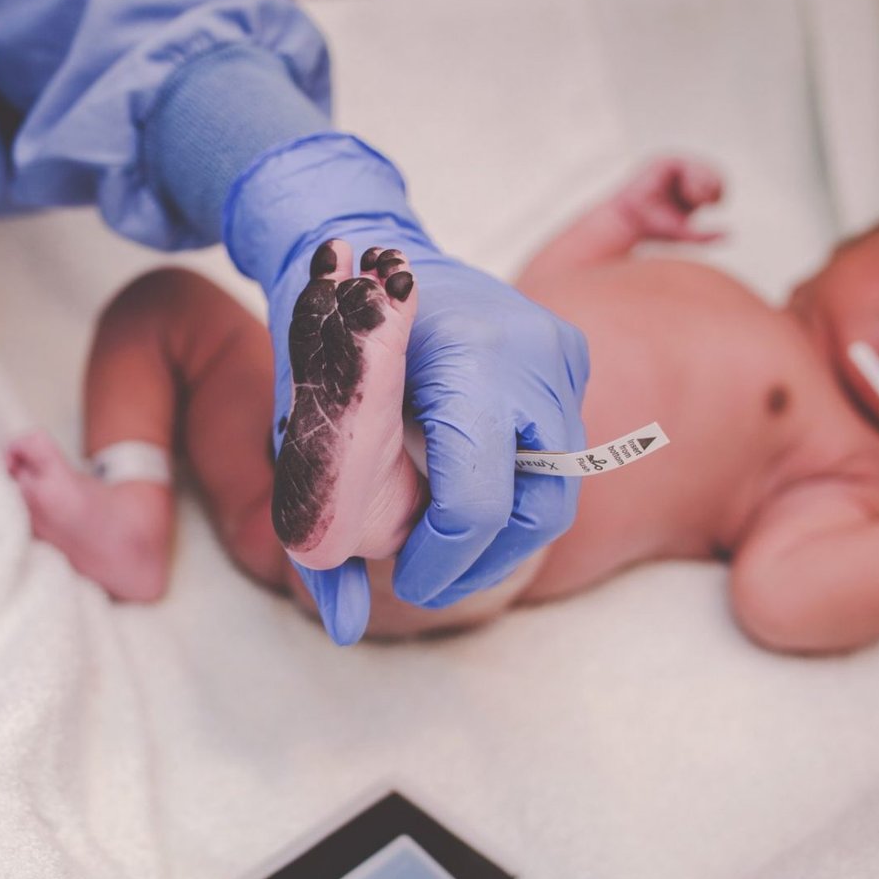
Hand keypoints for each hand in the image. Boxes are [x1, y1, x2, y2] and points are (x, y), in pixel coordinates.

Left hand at [225, 134, 588, 642]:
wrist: (362, 248)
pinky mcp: (569, 357)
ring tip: (446, 547)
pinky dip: (517, 488)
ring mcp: (561, 352)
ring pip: (559, 488)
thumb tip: (344, 630)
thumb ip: (323, 526)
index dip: (441, 562)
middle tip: (427, 581)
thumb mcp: (309, 428)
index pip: (478, 501)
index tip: (403, 581)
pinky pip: (560, 451)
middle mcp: (533, 353)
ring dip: (504, 533)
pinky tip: (468, 495)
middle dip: (483, 563)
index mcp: (466, 362)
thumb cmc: (327, 340)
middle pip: (538, 509)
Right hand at [614, 157, 723, 241]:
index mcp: (689, 190)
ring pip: (702, 167)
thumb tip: (731, 235)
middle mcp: (682, 175)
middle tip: (702, 202)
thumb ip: (706, 237)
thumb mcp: (684, 234)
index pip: (716, 184)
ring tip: (692, 196)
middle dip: (713, 187)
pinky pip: (687, 165)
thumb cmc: (652, 230)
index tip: (709, 206)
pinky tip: (685, 190)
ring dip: (702, 184)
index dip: (718, 193)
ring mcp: (672, 167)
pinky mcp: (663, 161)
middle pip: (713, 173)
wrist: (628, 223)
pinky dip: (691, 179)